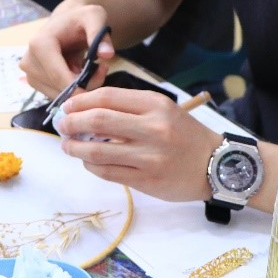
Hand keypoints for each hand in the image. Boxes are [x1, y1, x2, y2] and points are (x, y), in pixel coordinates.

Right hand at [21, 4, 113, 96]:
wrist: (67, 23)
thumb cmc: (80, 19)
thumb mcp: (94, 18)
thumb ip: (100, 34)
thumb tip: (107, 55)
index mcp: (39, 44)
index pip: (59, 76)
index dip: (81, 85)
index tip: (102, 79)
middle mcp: (28, 61)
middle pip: (59, 87)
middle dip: (83, 85)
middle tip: (102, 69)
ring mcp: (28, 73)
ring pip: (58, 95)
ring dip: (79, 88)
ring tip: (93, 69)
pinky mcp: (33, 81)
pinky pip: (56, 95)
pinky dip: (72, 89)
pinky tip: (81, 73)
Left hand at [54, 86, 217, 201]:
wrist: (216, 165)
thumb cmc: (184, 134)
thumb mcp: (163, 109)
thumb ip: (129, 107)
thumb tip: (85, 108)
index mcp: (156, 105)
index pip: (107, 97)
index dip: (80, 101)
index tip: (67, 106)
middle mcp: (153, 128)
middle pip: (98, 121)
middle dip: (71, 122)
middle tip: (61, 125)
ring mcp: (150, 157)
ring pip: (98, 151)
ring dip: (75, 147)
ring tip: (67, 145)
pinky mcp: (147, 180)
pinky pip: (108, 172)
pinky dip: (91, 165)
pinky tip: (87, 160)